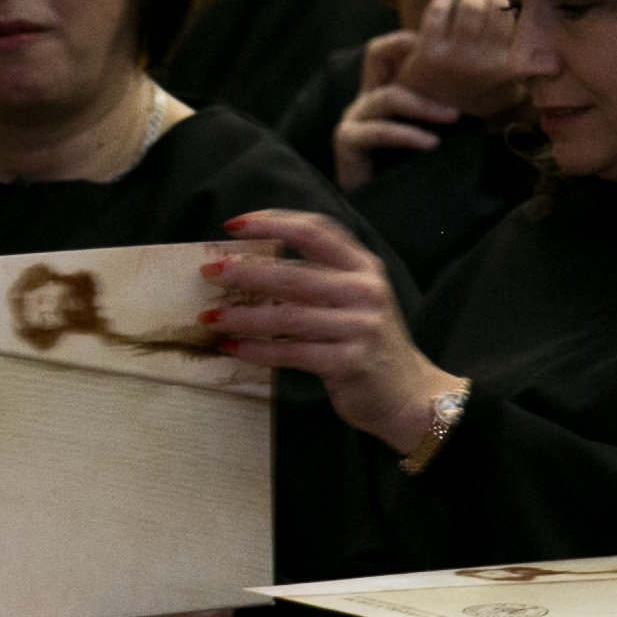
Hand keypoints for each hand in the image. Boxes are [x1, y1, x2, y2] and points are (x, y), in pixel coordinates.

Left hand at [202, 210, 457, 458]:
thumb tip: (249, 266)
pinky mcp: (350, 362)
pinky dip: (258, 350)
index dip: (273, 223)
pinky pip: (293, 353)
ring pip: (289, 316)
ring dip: (244, 317)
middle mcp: (366, 291)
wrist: (406, 393)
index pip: (317, 232)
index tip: (233, 225)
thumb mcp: (355, 299)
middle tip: (209, 272)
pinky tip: (232, 347)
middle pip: (296, 275)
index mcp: (364, 267)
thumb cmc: (367, 341)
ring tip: (209, 318)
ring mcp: (361, 327)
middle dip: (247, 272)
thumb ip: (318, 278)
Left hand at [403, 0, 522, 122]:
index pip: (523, 22)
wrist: (431, 112)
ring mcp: (456, 58)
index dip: (518, 1)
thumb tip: (557, 64)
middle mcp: (486, 62)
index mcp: (509, 67)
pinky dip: (442, 3)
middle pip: (498, 7)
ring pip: (471, 6)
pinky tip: (444, 7)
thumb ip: (533, 71)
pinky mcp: (428, 53)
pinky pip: (439, 12)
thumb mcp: (510, 87)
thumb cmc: (476, 92)